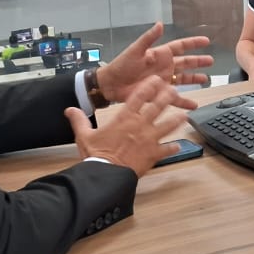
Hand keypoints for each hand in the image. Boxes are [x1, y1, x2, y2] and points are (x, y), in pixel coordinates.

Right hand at [65, 76, 196, 176]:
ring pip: (168, 125)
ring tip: (184, 115)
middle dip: (167, 97)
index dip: (149, 86)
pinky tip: (177, 146)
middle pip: (158, 107)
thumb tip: (69, 109)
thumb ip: (79, 120)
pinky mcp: (154, 154)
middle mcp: (140, 125)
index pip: (139, 97)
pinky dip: (172, 148)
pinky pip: (167, 149)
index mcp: (124, 118)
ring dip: (176, 120)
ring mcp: (149, 139)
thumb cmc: (96, 154)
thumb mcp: (84, 136)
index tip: (156, 79)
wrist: (106, 174)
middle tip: (174, 90)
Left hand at [98, 22, 212, 101]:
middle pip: (186, 63)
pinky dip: (185, 102)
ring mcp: (163, 81)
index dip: (193, 43)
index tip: (206, 41)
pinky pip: (175, 99)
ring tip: (206, 80)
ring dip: (195, 79)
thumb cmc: (121, 65)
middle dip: (198, 61)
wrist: (111, 85)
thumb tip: (160, 24)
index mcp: (160, 54)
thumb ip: (149, 38)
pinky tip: (194, 105)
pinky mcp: (160, 94)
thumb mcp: (136, 50)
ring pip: (184, 79)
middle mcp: (165, 67)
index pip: (181, 46)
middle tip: (210, 61)